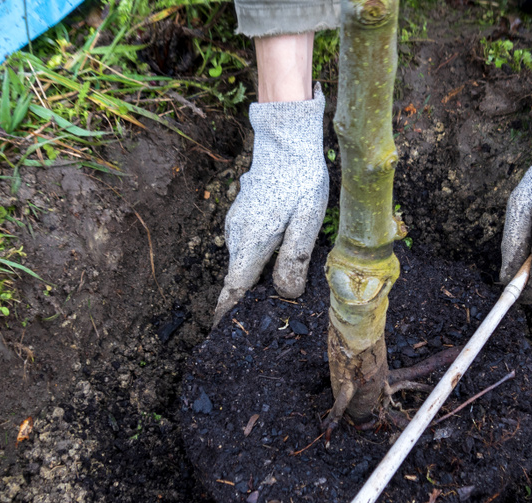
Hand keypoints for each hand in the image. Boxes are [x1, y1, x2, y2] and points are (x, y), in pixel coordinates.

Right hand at [213, 84, 327, 325]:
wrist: (286, 140)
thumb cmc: (300, 179)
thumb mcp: (307, 220)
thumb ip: (295, 259)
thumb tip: (285, 293)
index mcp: (252, 241)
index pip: (234, 288)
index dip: (228, 312)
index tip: (224, 333)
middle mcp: (237, 235)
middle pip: (239, 278)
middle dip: (248, 299)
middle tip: (269, 317)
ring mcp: (236, 224)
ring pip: (243, 262)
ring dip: (255, 277)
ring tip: (277, 292)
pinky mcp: (241, 216)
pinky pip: (246, 247)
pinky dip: (256, 259)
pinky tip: (278, 258)